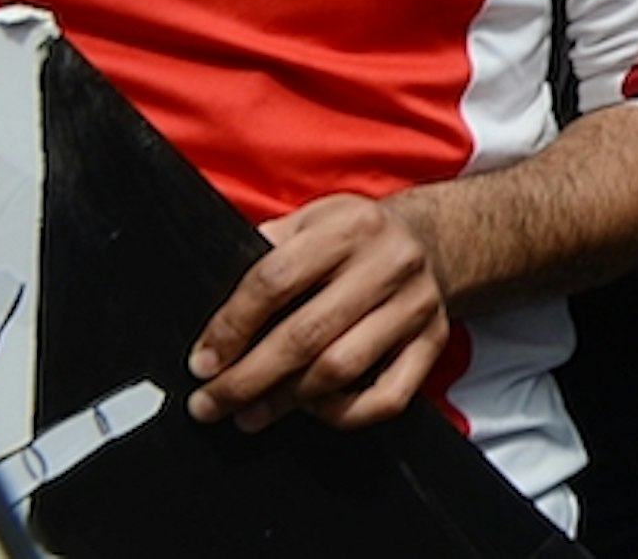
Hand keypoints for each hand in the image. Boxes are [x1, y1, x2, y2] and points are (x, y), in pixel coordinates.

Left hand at [187, 192, 453, 431]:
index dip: (230, 329)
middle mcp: (390, 262)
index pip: (274, 281)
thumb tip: (216, 324)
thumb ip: (268, 254)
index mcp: (350, 226)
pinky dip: (343, 414)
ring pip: (341, 369)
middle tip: (209, 404)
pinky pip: (387, 397)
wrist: (430, 239)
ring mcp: (417, 304)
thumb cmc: (351, 241)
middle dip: (245, 379)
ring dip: (284, 402)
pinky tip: (313, 408)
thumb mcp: (310, 222)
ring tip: (249, 415)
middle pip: (305, 334)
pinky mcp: (435, 339)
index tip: (202, 363)